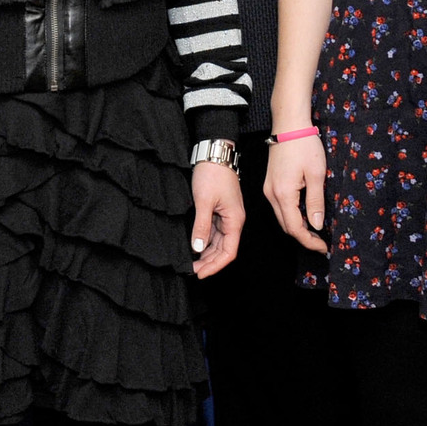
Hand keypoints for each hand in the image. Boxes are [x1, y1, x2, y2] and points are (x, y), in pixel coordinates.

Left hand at [190, 161, 244, 277]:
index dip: (215, 266)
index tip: (200, 273)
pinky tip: (194, 246)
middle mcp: (233, 221)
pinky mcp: (219, 211)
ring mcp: (226, 216)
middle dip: (209, 262)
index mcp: (235, 221)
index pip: (228, 252)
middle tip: (192, 270)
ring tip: (191, 261)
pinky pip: (213, 232)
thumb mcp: (204, 201)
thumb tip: (197, 247)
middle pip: (224, 250)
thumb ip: (201, 225)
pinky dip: (205, 241)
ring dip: (206, 253)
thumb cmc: (213, 174)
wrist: (215, 153)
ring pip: (218, 242)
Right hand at [262, 132, 329, 254]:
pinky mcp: (270, 183)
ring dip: (298, 227)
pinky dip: (292, 215)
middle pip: (286, 226)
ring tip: (316, 230)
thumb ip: (316, 202)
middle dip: (304, 237)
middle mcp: (271, 194)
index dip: (309, 241)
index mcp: (283, 194)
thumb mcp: (316, 174)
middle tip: (322, 242)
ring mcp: (268, 189)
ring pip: (282, 217)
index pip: (295, 228)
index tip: (324, 247)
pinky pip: (280, 207)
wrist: (288, 124)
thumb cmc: (304, 145)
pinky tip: (305, 214)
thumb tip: (316, 225)